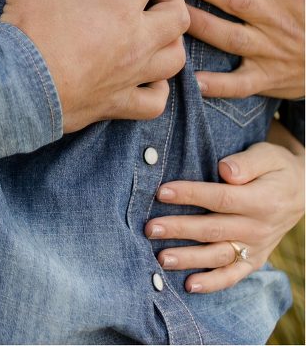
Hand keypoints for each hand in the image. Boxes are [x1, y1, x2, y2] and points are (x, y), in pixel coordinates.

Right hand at [0, 0, 188, 132]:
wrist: (18, 94)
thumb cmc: (29, 35)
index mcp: (119, 8)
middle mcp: (135, 42)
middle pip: (177, 15)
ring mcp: (130, 76)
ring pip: (175, 59)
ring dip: (172, 40)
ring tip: (158, 28)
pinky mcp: (118, 104)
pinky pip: (155, 101)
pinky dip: (159, 89)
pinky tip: (150, 78)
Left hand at [145, 123, 304, 292]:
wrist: (301, 192)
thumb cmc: (276, 167)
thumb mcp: (268, 155)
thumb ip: (247, 163)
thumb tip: (225, 170)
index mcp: (261, 200)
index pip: (220, 198)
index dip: (190, 195)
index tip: (162, 192)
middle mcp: (258, 228)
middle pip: (212, 229)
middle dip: (179, 229)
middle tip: (150, 228)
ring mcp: (256, 247)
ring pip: (218, 256)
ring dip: (188, 259)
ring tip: (161, 258)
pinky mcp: (254, 260)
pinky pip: (233, 276)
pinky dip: (212, 283)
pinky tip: (190, 285)